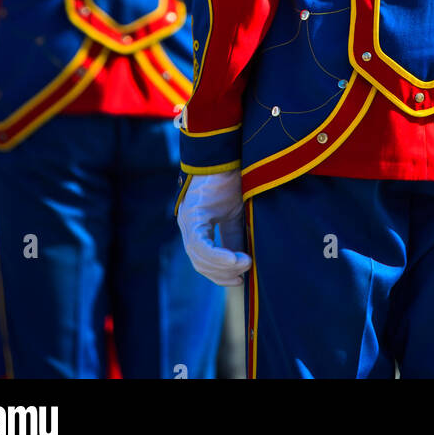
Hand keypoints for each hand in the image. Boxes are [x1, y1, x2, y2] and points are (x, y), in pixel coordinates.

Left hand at [177, 170, 250, 285]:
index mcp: (195, 226)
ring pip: (199, 257)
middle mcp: (188, 224)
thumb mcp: (235, 215)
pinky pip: (201, 244)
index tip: (239, 280)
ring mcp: (188, 219)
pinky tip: (235, 259)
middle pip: (199, 262)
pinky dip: (218, 256)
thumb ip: (234, 238)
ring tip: (246, 264)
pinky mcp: (193, 213)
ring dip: (223, 266)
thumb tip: (245, 264)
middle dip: (222, 273)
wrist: (229, 154)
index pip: (202, 260)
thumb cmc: (232, 180)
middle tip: (244, 274)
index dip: (219, 274)